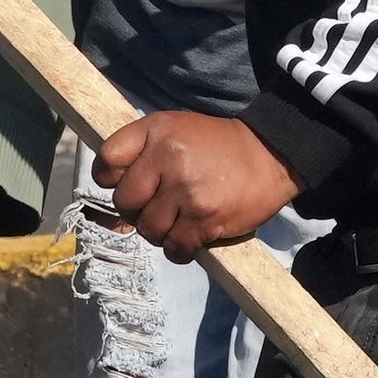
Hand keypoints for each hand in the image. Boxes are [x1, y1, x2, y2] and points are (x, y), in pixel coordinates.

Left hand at [91, 113, 299, 260]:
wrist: (270, 154)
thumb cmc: (216, 145)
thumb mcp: (175, 128)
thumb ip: (141, 150)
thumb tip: (109, 184)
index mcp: (155, 131)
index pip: (106, 161)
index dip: (109, 179)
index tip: (125, 184)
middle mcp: (168, 158)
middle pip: (124, 202)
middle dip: (135, 211)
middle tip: (156, 207)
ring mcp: (186, 191)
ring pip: (148, 229)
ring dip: (159, 232)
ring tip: (176, 221)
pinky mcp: (205, 219)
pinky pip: (175, 248)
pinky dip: (178, 249)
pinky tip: (189, 238)